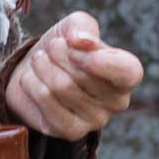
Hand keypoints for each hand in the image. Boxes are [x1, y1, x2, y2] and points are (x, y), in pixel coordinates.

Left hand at [5, 12, 143, 141]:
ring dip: (42, 67)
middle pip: (83, 76)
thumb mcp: (77, 26)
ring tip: (39, 59)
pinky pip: (47, 104)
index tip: (73, 45)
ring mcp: (95, 120)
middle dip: (59, 54)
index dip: (97, 59)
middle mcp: (118, 101)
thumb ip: (82, 27)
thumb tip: (79, 41)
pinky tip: (31, 78)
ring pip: (61, 88)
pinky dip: (32, 85)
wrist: (39, 70)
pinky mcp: (71, 132)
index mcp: (127, 74)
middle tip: (52, 46)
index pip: (126, 72)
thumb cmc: (66, 46)